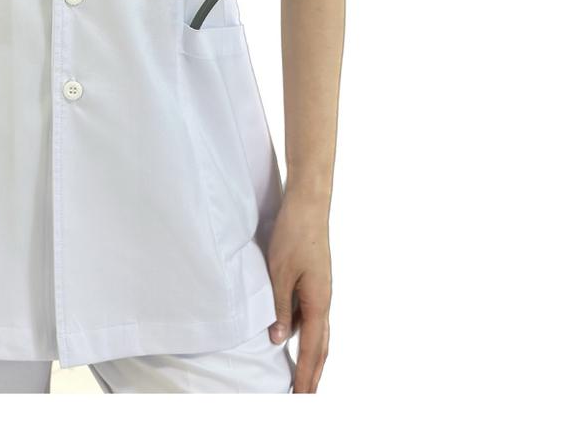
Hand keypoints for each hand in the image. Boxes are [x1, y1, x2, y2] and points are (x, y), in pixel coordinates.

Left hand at [266, 190, 331, 392]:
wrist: (307, 205)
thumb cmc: (293, 235)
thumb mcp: (279, 273)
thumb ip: (279, 307)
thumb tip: (279, 339)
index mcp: (318, 302)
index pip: (313, 350)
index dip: (307, 375)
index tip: (302, 398)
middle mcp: (323, 300)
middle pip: (320, 347)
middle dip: (313, 373)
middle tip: (304, 397)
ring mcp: (320, 290)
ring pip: (316, 331)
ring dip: (309, 355)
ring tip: (299, 376)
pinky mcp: (314, 280)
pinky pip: (309, 314)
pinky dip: (302, 333)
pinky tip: (288, 335)